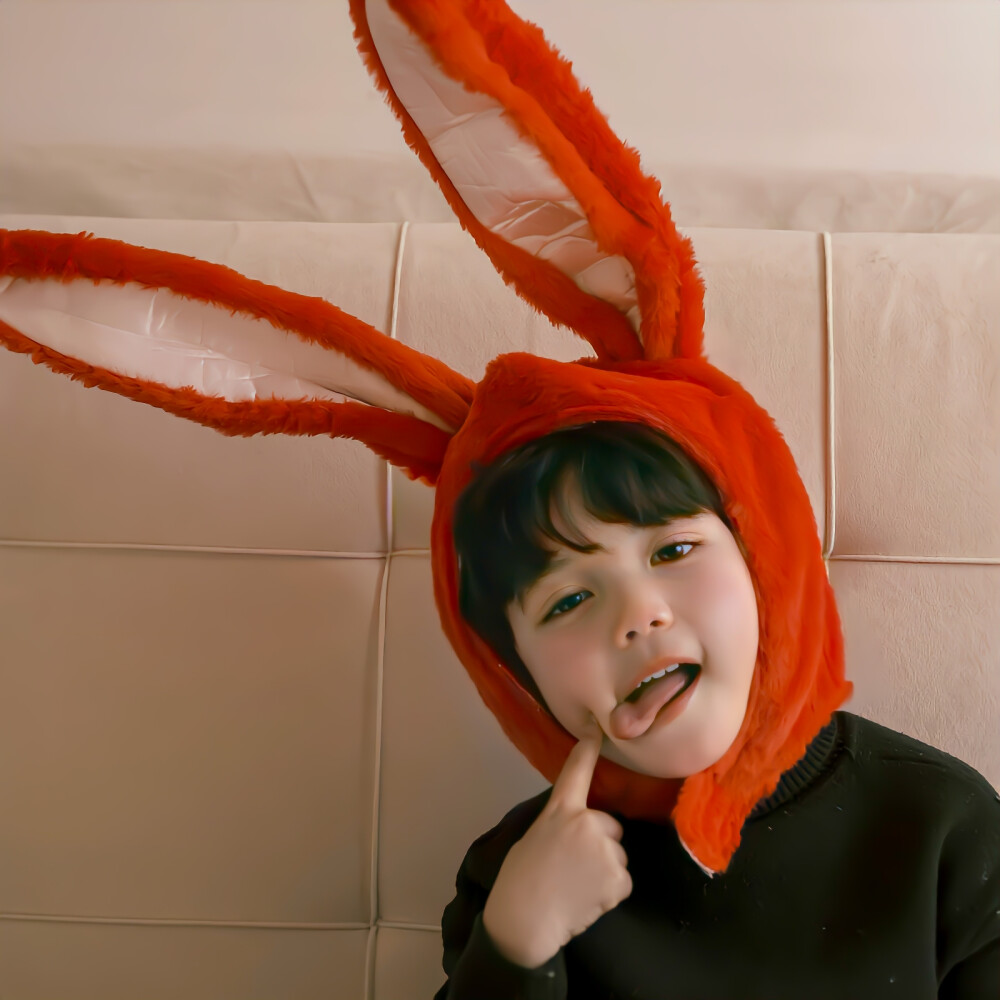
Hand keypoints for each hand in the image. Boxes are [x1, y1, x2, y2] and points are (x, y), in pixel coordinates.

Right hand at [482, 718, 632, 967]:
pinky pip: (622, 880)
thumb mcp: (536, 837)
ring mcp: (605, 849)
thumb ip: (561, 825)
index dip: (588, 750)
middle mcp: (586, 822)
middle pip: (609, 828)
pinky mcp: (618, 876)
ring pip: (617, 856)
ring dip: (605, 870)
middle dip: (600, 845)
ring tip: (577, 886)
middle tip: (573, 867)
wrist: (525, 919)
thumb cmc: (521, 879)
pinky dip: (610, 892)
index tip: (597, 731)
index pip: (576, 772)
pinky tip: (587, 899)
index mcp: (560, 810)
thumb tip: (579, 827)